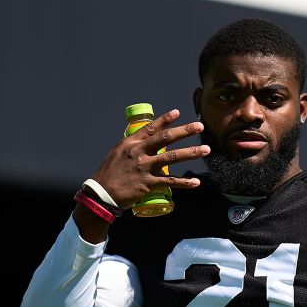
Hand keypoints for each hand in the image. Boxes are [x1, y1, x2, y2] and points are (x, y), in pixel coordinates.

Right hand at [90, 109, 210, 209]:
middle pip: (166, 138)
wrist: (101, 193)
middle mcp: (139, 152)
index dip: (165, 120)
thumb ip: (133, 146)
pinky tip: (195, 182)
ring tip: (205, 149)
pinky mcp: (148, 184)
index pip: (151, 127)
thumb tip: (145, 141)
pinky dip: (184, 182)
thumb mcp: (118, 153)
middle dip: (184, 131)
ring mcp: (144, 168)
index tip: (178, 112)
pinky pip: (170, 182)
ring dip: (191, 152)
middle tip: (199, 127)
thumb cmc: (109, 173)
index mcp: (131, 143)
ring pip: (172, 158)